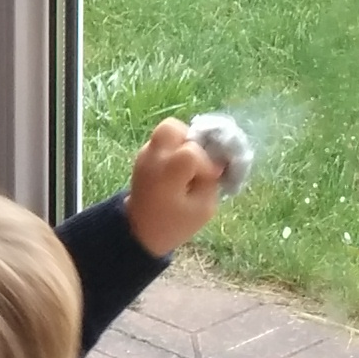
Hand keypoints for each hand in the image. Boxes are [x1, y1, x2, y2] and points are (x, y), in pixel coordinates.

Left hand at [126, 115, 226, 256]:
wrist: (141, 230)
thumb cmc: (176, 223)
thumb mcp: (204, 208)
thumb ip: (212, 181)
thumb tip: (217, 159)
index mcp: (166, 176)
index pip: (190, 151)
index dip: (206, 162)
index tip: (210, 178)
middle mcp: (152, 159)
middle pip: (172, 127)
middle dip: (190, 140)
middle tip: (197, 160)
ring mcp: (144, 155)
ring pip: (166, 131)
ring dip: (182, 143)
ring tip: (187, 166)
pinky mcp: (143, 156)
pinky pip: (162, 141)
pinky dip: (173, 149)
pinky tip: (178, 170)